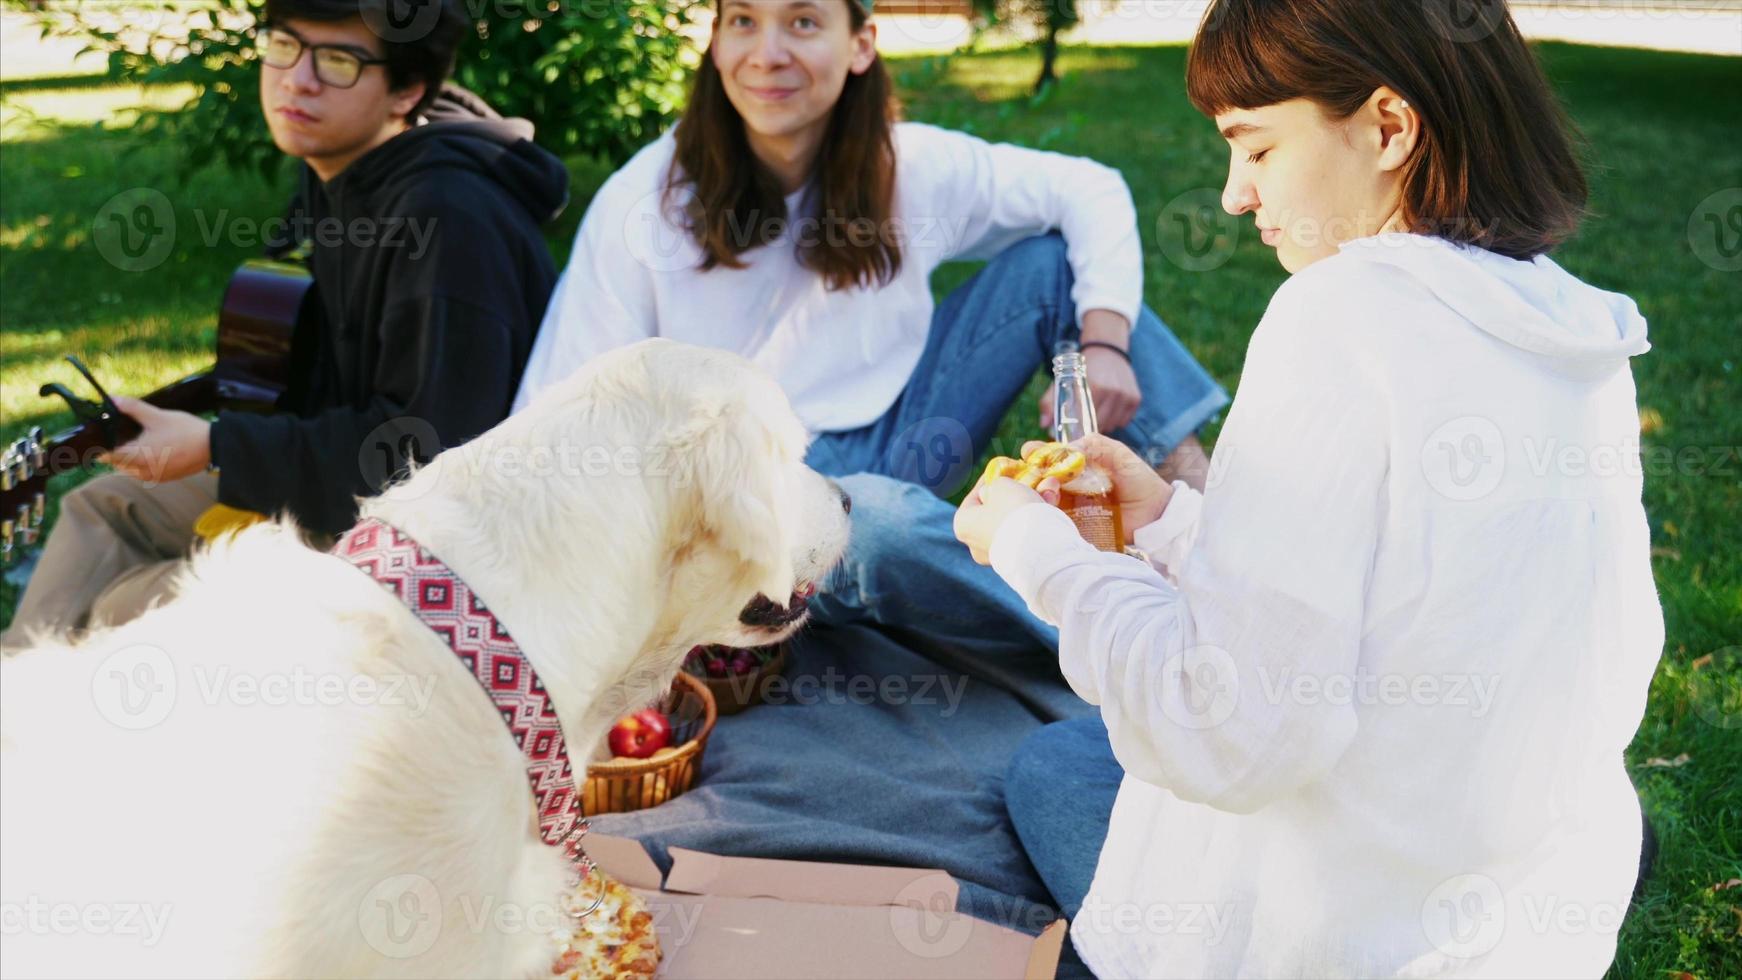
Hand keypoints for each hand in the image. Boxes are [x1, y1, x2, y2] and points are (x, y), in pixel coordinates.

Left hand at [99, 395, 211, 483]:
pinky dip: (143, 464)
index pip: (107, 457)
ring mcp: (155, 477)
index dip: (100, 448)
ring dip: (129, 459)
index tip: (100, 439)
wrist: (213, 446)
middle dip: (116, 452)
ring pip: (131, 470)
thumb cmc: (185, 430)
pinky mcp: (165, 478)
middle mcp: (143, 471)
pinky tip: (153, 451)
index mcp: (138, 456)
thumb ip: (132, 407)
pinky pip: (145, 473)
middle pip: (118, 464)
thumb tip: (113, 399)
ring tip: (138, 443)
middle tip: (121, 436)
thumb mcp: (157, 416)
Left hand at [954, 476, 1060, 565]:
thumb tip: (997, 492)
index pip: (975, 496)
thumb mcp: (1002, 485)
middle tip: (1031, 479)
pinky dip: (1040, 517)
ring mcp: (999, 555)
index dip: (990, 480)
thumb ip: (997, 485)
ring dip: (1034, 501)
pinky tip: (1053, 502)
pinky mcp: (1021, 561)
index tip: (1003, 469)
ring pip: (1017, 520)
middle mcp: (976, 544)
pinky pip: (1028, 533)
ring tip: (1049, 487)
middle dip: (1018, 491)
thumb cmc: (1012, 510)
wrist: (1039, 546)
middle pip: (998, 509)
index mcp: (963, 525)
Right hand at [1023, 433, 1172, 543]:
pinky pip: (1055, 521)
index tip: (1029, 452)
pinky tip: (1047, 513)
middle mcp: (1070, 485)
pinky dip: (1048, 517)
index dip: (1037, 454)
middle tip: (1039, 477)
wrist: (1157, 515)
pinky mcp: (1075, 527)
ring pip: (1044, 500)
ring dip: (1039, 496)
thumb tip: (1066, 448)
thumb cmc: (1141, 481)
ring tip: (1048, 494)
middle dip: (1033, 476)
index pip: (1050, 457)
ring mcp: (1071, 507)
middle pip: (1041, 479)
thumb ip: (1096, 445)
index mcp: (1078, 465)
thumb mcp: (1120, 455)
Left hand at [1039, 310, 1141, 431]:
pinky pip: (1123, 421)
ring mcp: (1126, 396)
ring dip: (1103, 424)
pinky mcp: (1135, 399)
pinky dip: (1115, 420)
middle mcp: (1114, 392)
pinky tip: (1108, 409)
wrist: (1107, 350)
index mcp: (1096, 387)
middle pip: (1100, 425)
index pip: (1087, 421)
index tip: (1074, 433)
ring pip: (1113, 425)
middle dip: (1090, 428)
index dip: (1079, 430)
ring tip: (1095, 413)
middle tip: (1083, 425)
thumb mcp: (1062, 380)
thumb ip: (1049, 401)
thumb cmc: (1083, 368)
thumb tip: (1044, 425)